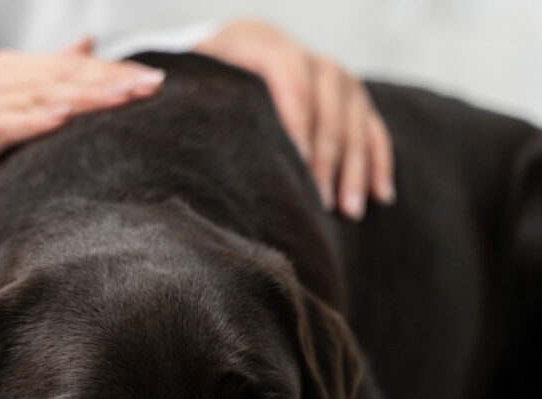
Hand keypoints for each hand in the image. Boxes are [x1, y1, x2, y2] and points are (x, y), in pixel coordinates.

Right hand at [0, 39, 166, 223]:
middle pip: (61, 75)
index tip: (155, 81)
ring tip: (120, 98)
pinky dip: (32, 121)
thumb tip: (88, 46)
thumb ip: (49, 77)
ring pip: (39, 95)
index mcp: (11, 72)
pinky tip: (59, 119)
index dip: (113, 71)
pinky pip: (4, 125)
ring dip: (82, 96)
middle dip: (108, 80)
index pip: (71, 66)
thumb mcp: (11, 108)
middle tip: (149, 86)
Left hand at [196, 20, 394, 219]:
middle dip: (325, 156)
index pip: (291, 79)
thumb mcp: (195, 76)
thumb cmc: (208, 77)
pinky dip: (378, 160)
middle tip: (318, 201)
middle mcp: (308, 57)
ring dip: (355, 167)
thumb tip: (160, 96)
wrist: (239, 50)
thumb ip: (189, 89)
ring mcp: (336, 76)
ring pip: (354, 121)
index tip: (296, 159)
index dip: (297, 118)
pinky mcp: (354, 96)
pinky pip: (373, 128)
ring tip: (348, 210)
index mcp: (264, 45)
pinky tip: (381, 195)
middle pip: (328, 106)